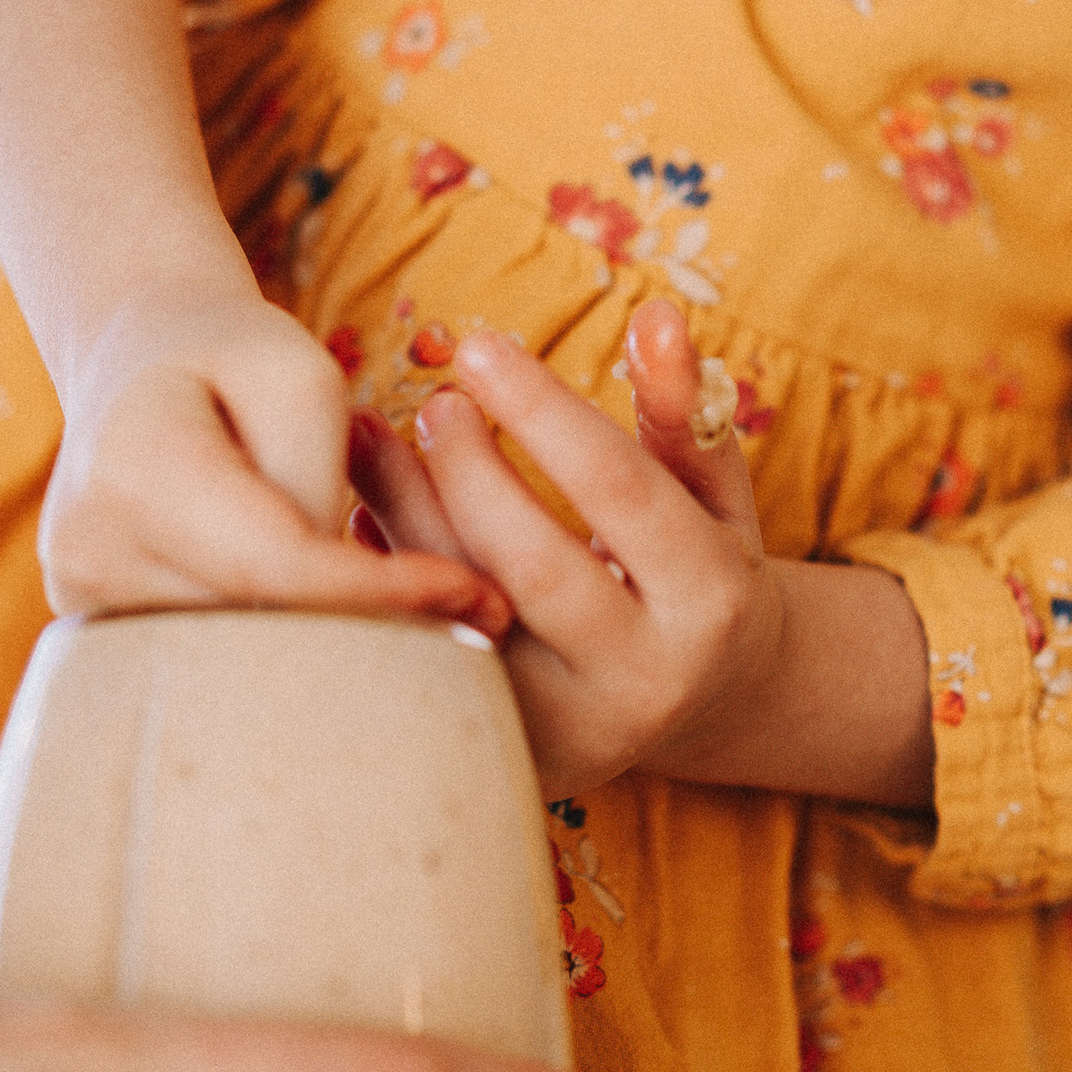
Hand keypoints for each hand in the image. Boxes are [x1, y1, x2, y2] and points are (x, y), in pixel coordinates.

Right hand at [43, 276, 509, 633]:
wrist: (136, 368)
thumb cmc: (236, 355)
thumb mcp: (300, 375)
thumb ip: (323, 475)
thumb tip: (340, 595)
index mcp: (133, 465)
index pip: (278, 562)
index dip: (384, 590)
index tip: (480, 595)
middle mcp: (86, 548)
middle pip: (260, 624)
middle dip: (378, 632)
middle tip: (480, 626)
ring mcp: (83, 602)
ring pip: (242, 660)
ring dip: (341, 651)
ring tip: (433, 626)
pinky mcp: (101, 635)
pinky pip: (217, 663)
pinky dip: (292, 652)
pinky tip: (354, 631)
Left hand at [348, 299, 776, 793]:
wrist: (705, 705)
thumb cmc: (701, 568)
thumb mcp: (710, 492)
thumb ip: (681, 409)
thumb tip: (658, 315)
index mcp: (710, 603)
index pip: (617, 489)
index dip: (542, 410)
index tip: (477, 344)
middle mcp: (645, 680)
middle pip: (529, 565)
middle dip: (465, 471)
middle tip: (433, 404)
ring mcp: (570, 731)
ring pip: (463, 618)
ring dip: (401, 520)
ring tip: (368, 440)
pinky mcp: (511, 756)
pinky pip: (430, 657)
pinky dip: (387, 584)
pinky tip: (361, 518)